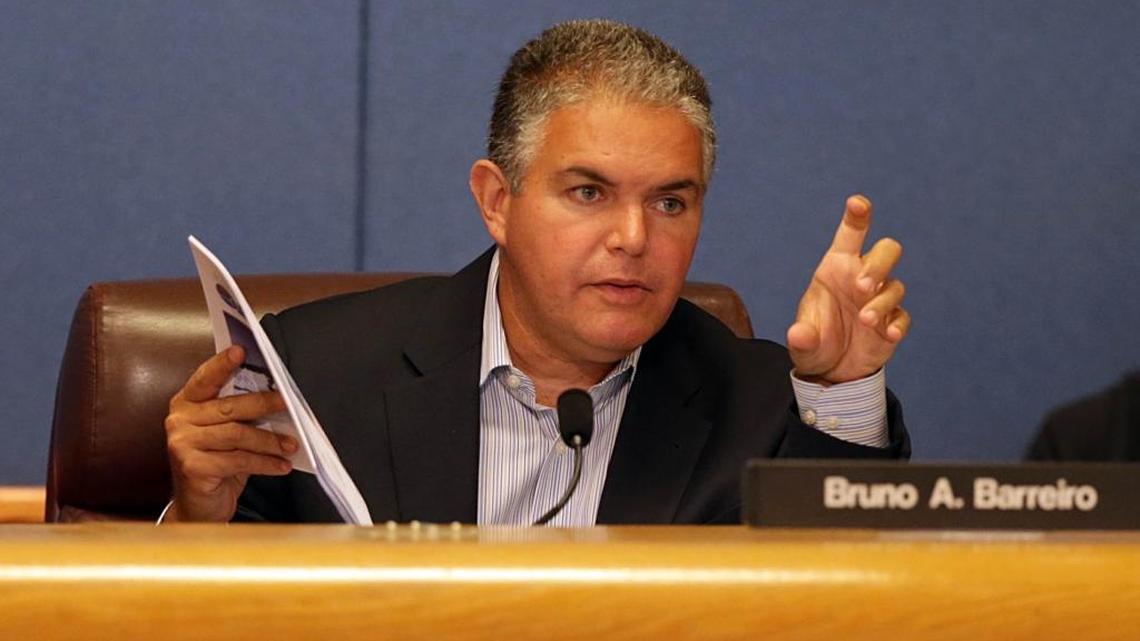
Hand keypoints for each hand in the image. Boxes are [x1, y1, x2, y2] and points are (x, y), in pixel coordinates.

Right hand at [164, 346, 295, 521]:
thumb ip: (242, 416)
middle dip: (264, 404)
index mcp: (186, 404)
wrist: (198, 508)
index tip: (241, 351)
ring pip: (237, 434)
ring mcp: (181, 444)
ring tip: (292, 445)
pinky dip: (265, 463)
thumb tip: (279, 400)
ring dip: (270, 441)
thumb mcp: (228, 436)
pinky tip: (282, 466)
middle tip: (290, 404)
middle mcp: (179, 420)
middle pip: (229, 406)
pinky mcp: (191, 467)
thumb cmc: (218, 465)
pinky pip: (238, 460)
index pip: (205, 378)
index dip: (222, 364)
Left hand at [786, 195, 910, 383]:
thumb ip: (801, 338)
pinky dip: (897, 324)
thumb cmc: (814, 343)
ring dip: (882, 302)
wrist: (831, 371)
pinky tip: (887, 335)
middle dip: (879, 265)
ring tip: (865, 321)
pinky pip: (903, 317)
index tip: (858, 202)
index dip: (857, 216)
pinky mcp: (892, 323)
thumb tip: (798, 336)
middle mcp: (861, 278)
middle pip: (887, 251)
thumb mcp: (802, 343)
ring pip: (896, 285)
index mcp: (836, 269)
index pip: (851, 235)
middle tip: (862, 287)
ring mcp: (880, 300)